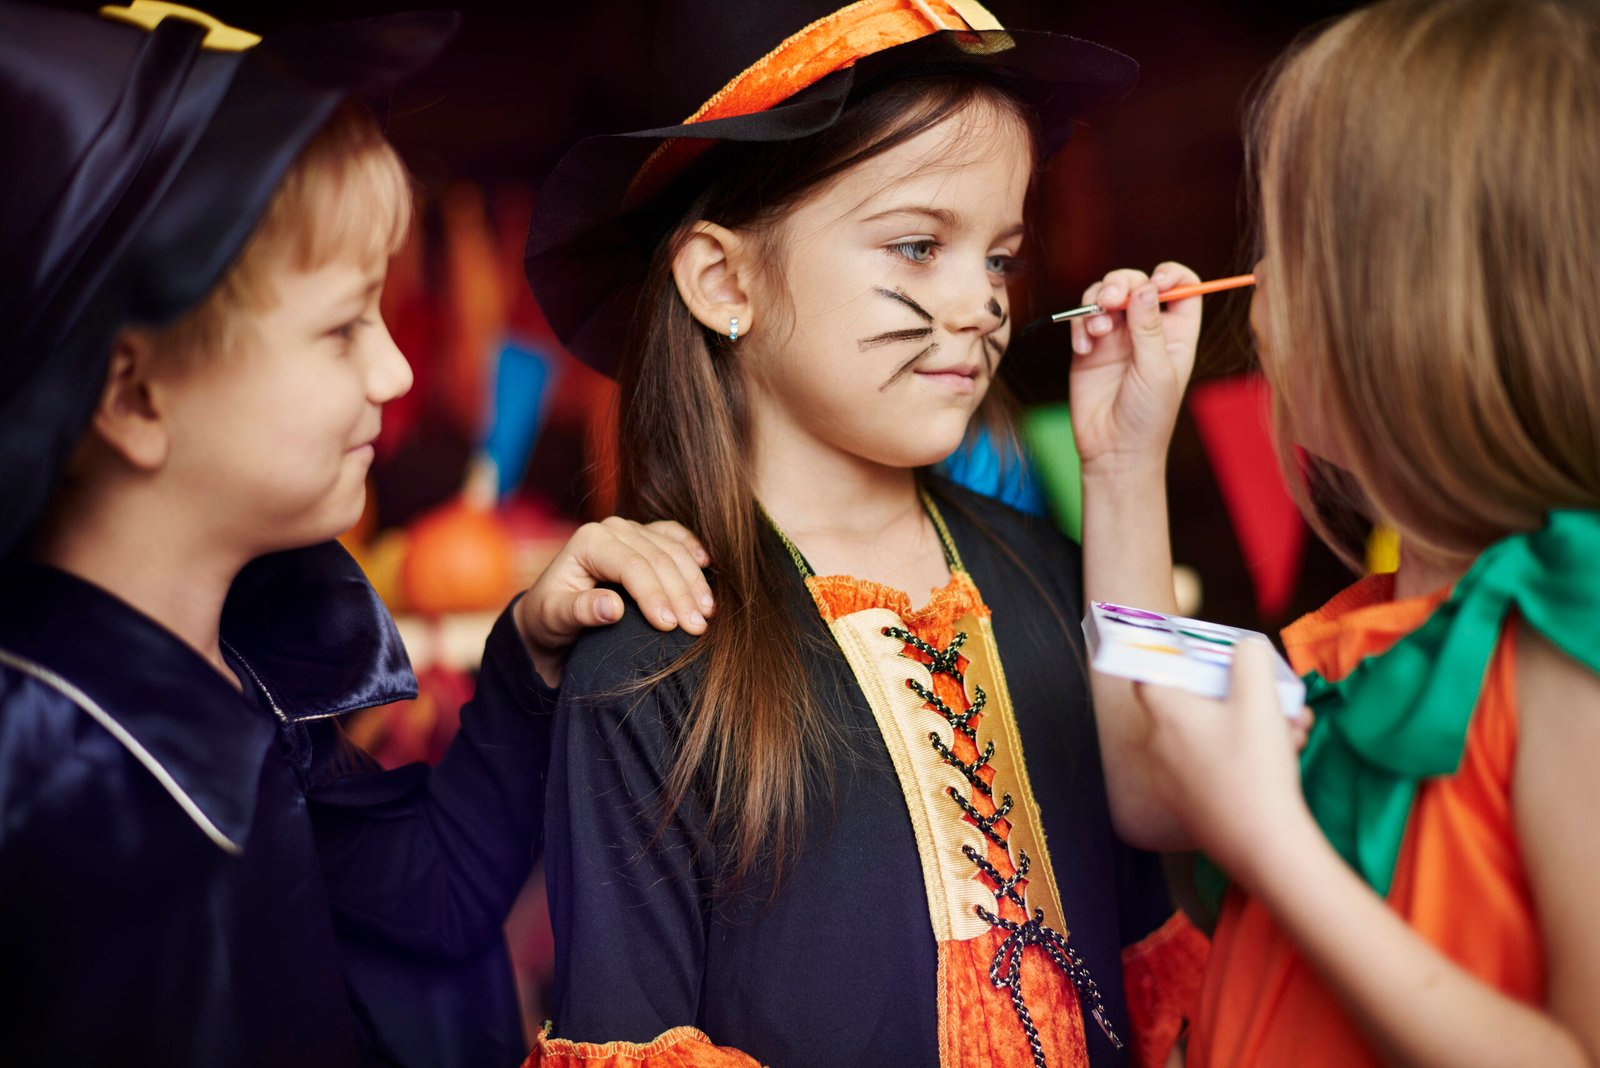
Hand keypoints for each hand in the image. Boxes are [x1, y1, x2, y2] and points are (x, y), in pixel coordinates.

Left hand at [513, 518, 712, 685]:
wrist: (552, 612)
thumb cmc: (550, 617)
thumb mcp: (554, 617)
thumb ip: (580, 611)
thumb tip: (615, 608)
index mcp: (590, 540)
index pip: (633, 566)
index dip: (655, 595)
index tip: (670, 626)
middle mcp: (613, 528)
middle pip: (658, 558)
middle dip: (681, 594)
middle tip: (698, 629)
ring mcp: (632, 530)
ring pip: (674, 550)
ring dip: (694, 582)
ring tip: (706, 614)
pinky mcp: (646, 537)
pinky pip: (676, 537)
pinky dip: (693, 552)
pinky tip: (708, 568)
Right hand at [1068, 262, 1201, 475]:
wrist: (1113, 449)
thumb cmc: (1147, 416)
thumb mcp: (1156, 370)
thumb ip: (1149, 327)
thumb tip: (1145, 286)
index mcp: (1176, 332)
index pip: (1182, 286)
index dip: (1170, 275)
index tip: (1156, 281)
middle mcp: (1147, 328)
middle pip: (1137, 282)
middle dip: (1121, 283)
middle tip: (1111, 301)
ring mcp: (1117, 335)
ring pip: (1105, 294)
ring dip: (1097, 301)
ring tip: (1097, 328)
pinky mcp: (1089, 345)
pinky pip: (1082, 317)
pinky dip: (1079, 325)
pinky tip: (1083, 348)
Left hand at [1133, 639, 1316, 888]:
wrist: (1265, 847)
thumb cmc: (1255, 769)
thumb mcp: (1259, 700)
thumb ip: (1250, 659)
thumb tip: (1244, 647)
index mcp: (1164, 713)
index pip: (1148, 668)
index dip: (1174, 653)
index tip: (1202, 651)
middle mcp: (1159, 743)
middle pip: (1194, 700)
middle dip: (1241, 692)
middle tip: (1275, 695)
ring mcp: (1173, 777)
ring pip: (1214, 731)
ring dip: (1255, 722)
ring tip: (1294, 727)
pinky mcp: (1192, 802)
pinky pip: (1216, 761)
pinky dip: (1247, 752)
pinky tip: (1287, 754)